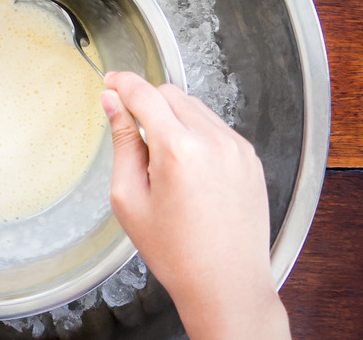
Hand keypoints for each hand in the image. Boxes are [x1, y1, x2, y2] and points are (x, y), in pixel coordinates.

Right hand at [101, 72, 290, 338]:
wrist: (226, 282)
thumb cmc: (177, 252)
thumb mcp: (131, 199)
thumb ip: (123, 143)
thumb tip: (113, 105)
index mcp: (178, 150)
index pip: (145, 94)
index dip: (123, 83)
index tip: (111, 81)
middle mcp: (214, 141)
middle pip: (172, 94)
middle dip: (148, 102)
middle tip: (134, 129)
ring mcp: (237, 148)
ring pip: (197, 109)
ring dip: (175, 119)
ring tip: (165, 162)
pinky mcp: (250, 158)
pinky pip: (218, 129)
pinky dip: (199, 135)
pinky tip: (191, 169)